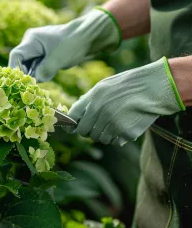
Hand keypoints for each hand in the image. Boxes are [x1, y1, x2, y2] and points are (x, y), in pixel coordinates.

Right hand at [9, 8, 120, 81]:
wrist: (88, 36)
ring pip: (29, 66)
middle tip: (35, 83)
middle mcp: (31, 44)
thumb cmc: (74, 43)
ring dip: (37, 74)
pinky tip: (52, 72)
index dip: (16, 69)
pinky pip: (37, 67)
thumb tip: (35, 80)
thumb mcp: (59, 58)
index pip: (16, 56)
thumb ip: (45, 70)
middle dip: (28, 74)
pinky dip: (42, 73)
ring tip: (50, 73)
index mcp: (32, 40)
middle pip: (21, 62)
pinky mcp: (43, 56)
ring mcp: (37, 50)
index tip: (21, 82)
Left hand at [69, 57, 185, 144]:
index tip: (73, 128)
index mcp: (93, 99)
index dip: (73, 124)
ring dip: (104, 135)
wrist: (154, 87)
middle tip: (99, 126)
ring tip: (115, 124)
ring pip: (100, 139)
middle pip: (85, 132)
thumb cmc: (128, 85)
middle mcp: (100, 112)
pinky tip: (126, 126)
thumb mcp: (104, 86)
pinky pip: (115, 141)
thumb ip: (88, 100)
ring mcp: (113, 124)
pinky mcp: (126, 133)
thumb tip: (74, 116)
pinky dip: (118, 137)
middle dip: (89, 131)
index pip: (74, 118)